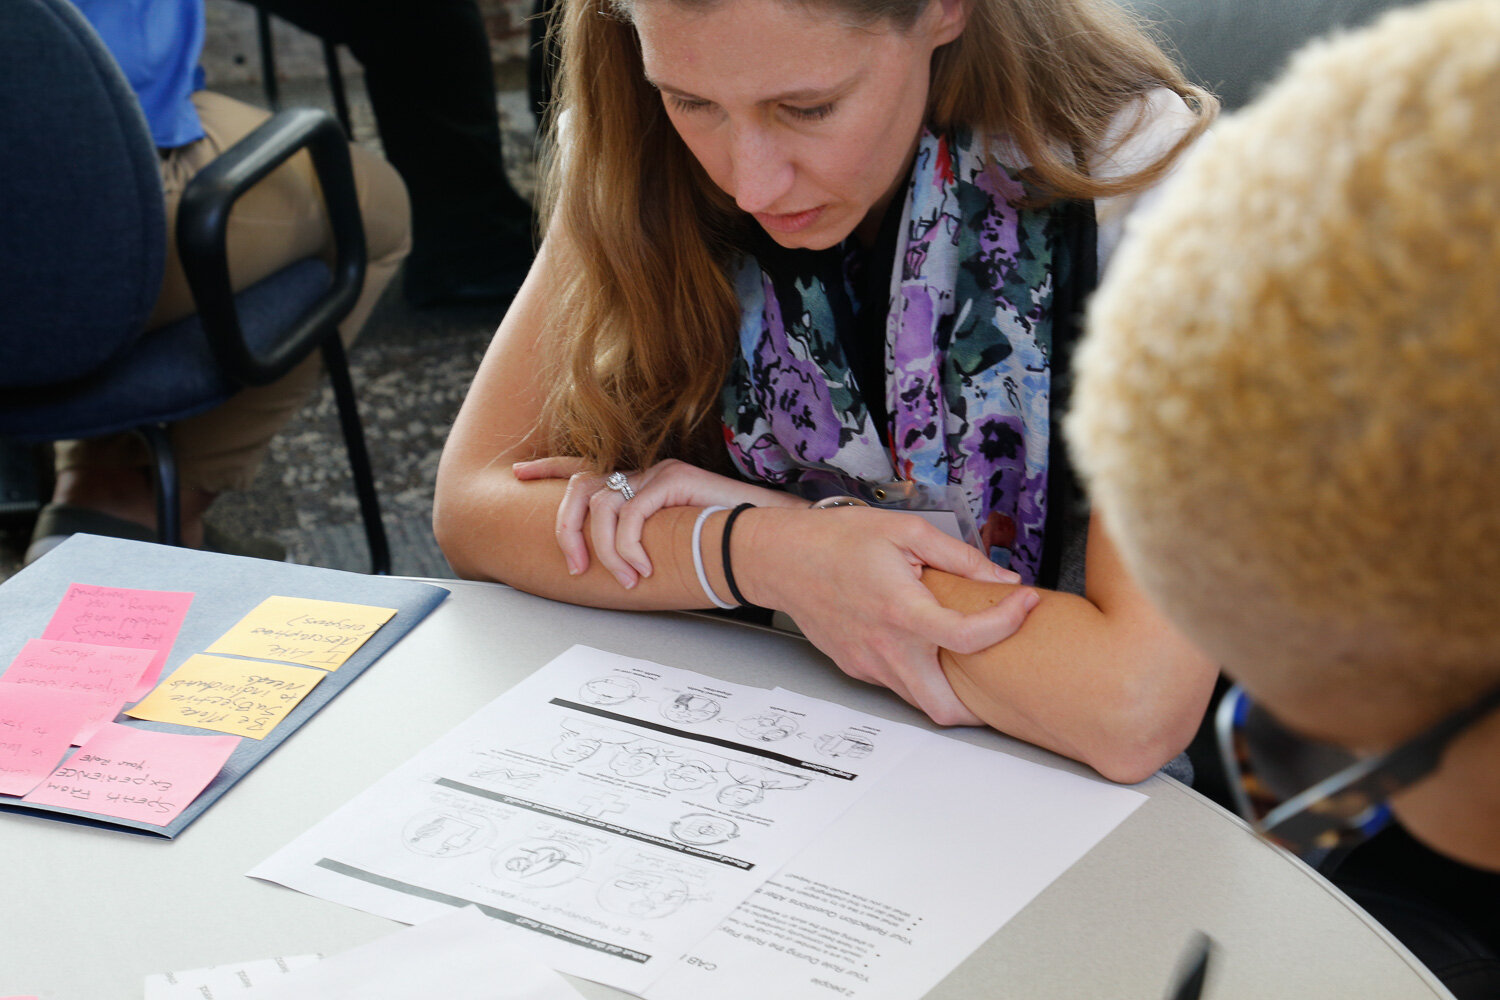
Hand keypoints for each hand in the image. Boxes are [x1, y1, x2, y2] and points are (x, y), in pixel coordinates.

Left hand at [511, 457, 801, 587]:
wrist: (767, 540)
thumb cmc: (725, 549)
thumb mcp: (669, 548)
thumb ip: (640, 547)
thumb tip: (612, 571)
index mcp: (640, 483)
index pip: (584, 468)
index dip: (548, 468)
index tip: (520, 473)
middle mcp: (645, 472)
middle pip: (580, 486)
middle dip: (566, 528)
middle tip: (574, 565)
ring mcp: (658, 473)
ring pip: (601, 505)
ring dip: (607, 550)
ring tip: (624, 577)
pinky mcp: (673, 480)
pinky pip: (630, 515)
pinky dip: (630, 548)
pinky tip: (644, 568)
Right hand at [742, 506, 1038, 725]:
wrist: (784, 559)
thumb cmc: (838, 541)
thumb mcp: (905, 531)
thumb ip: (959, 556)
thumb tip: (1001, 577)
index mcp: (901, 609)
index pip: (967, 637)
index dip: (1007, 622)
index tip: (1024, 603)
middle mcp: (885, 647)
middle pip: (943, 708)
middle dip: (980, 706)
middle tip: (1000, 676)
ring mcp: (869, 664)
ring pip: (920, 700)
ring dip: (948, 689)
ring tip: (966, 659)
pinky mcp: (857, 667)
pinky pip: (896, 683)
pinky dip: (919, 674)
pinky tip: (923, 647)